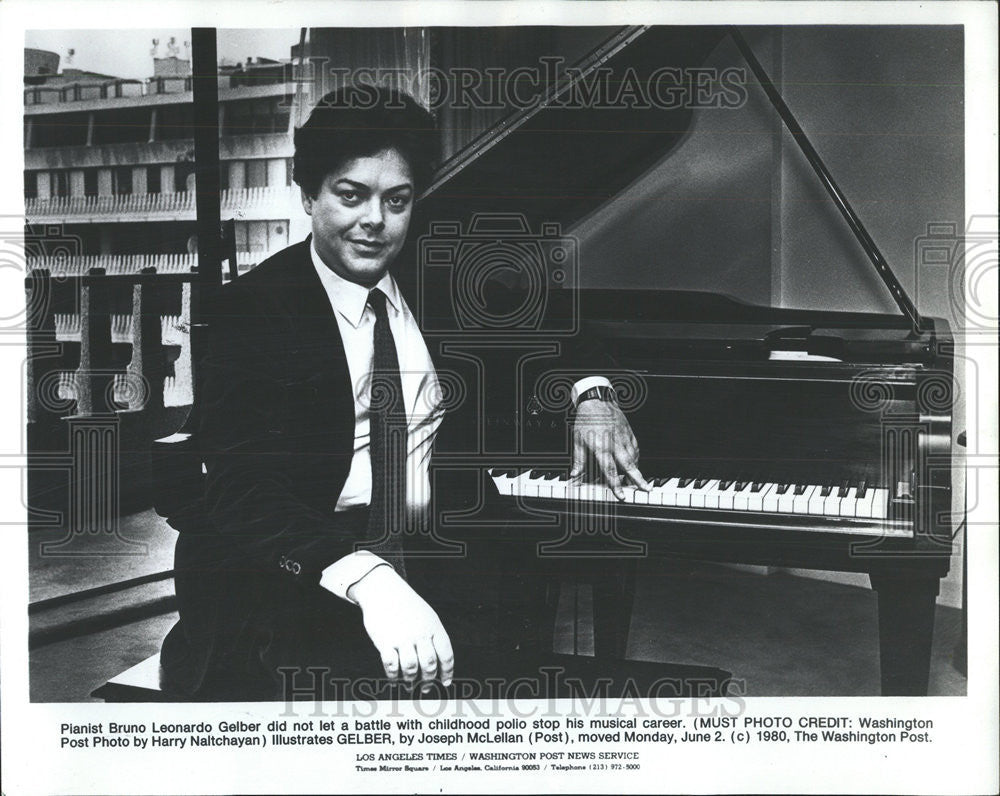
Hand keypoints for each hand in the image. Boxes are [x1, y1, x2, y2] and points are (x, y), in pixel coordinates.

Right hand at [347, 565, 453, 691]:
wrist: (383, 591)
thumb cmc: (407, 606)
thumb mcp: (427, 616)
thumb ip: (434, 636)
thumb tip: (440, 662)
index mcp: (433, 627)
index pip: (446, 654)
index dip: (447, 671)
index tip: (445, 682)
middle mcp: (419, 633)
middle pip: (429, 664)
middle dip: (429, 680)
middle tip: (426, 687)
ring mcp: (402, 638)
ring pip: (411, 668)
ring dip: (411, 680)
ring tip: (410, 685)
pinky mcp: (385, 641)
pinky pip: (391, 665)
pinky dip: (393, 676)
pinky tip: (395, 679)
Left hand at [570, 399, 650, 499]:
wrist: (596, 400)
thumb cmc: (586, 420)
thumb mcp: (578, 440)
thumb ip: (579, 460)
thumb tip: (575, 475)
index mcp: (601, 447)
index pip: (610, 470)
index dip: (616, 484)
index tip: (621, 495)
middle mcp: (614, 443)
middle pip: (628, 465)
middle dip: (638, 479)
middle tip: (646, 489)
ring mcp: (623, 437)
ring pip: (634, 457)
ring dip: (637, 469)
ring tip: (640, 480)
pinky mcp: (628, 431)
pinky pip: (635, 447)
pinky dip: (637, 457)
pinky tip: (635, 463)